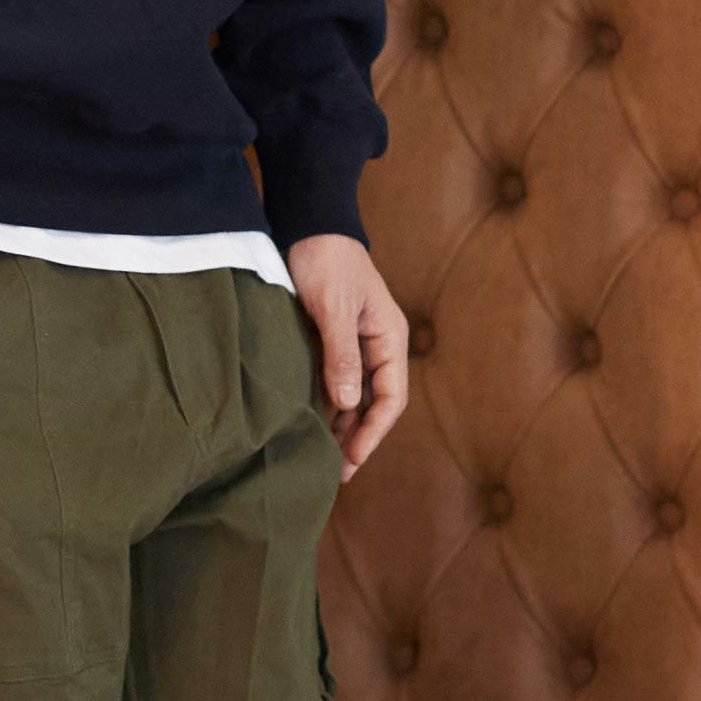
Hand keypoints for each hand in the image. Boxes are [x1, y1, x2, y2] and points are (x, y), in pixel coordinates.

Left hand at [287, 234, 408, 483]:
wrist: (309, 225)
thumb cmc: (325, 260)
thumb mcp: (334, 307)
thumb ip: (341, 355)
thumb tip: (346, 404)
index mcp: (389, 338)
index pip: (391, 399)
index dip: (373, 433)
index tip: (352, 460)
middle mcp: (378, 348)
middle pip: (374, 406)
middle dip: (358, 440)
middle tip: (336, 474)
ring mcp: (357, 348)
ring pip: (355, 400)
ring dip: (342, 430)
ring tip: (323, 461)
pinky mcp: (335, 345)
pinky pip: (337, 387)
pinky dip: (328, 411)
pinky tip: (312, 430)